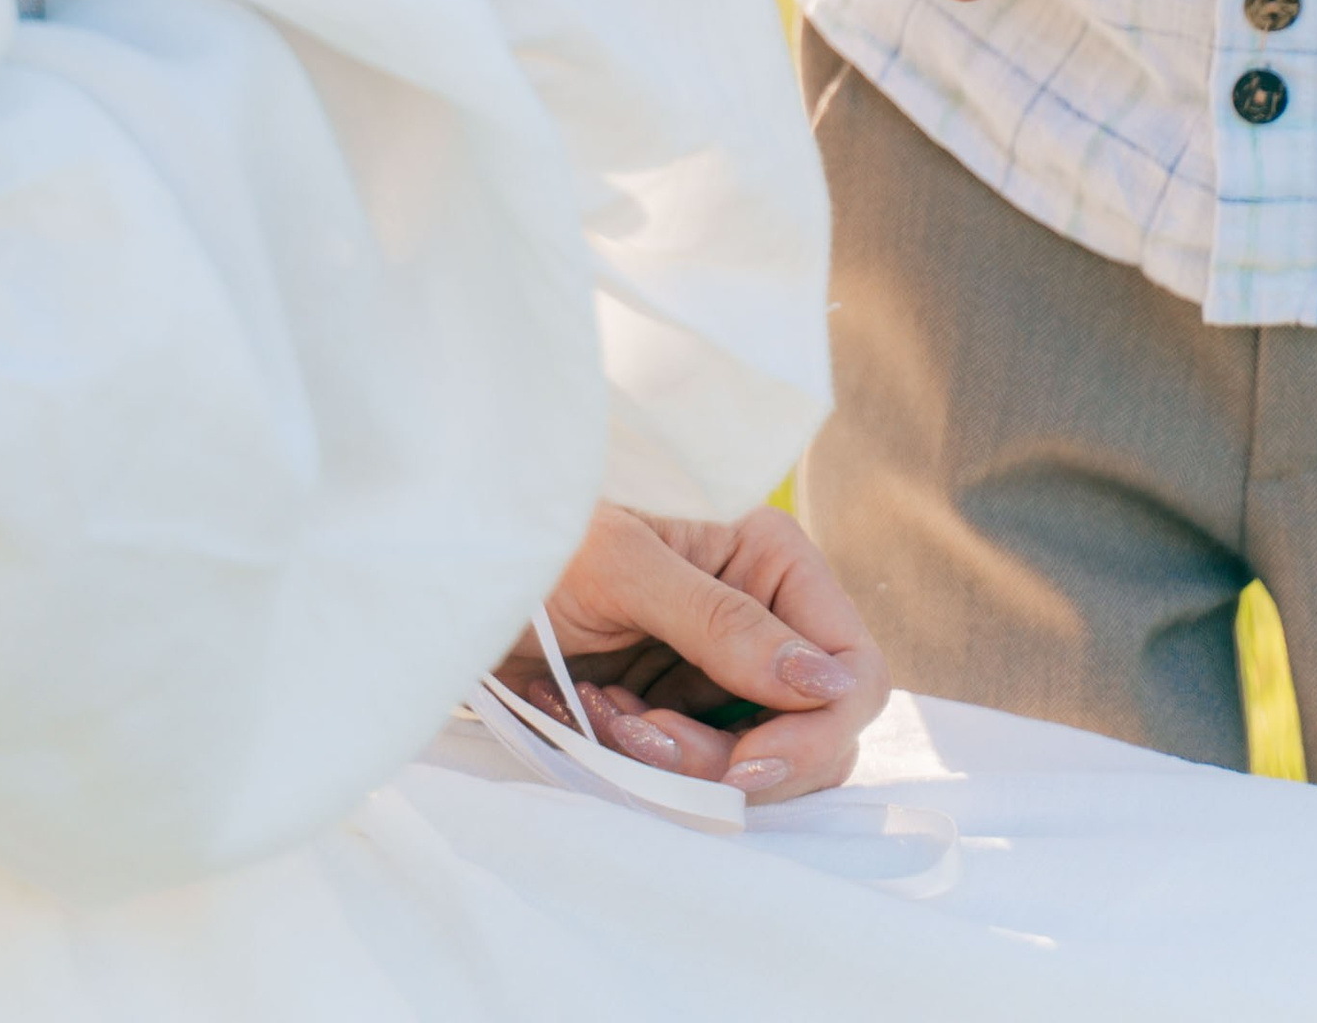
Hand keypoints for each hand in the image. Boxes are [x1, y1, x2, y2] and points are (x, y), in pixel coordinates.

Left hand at [498, 502, 890, 799]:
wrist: (466, 579)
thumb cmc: (544, 540)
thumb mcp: (627, 569)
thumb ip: (725, 624)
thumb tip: (826, 682)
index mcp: (771, 559)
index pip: (851, 668)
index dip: (816, 729)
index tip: (745, 768)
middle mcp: (765, 617)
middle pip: (815, 733)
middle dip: (736, 758)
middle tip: (644, 736)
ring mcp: (726, 674)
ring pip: (761, 768)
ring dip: (686, 764)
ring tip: (608, 718)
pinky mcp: (684, 716)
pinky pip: (703, 776)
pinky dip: (655, 768)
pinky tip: (597, 719)